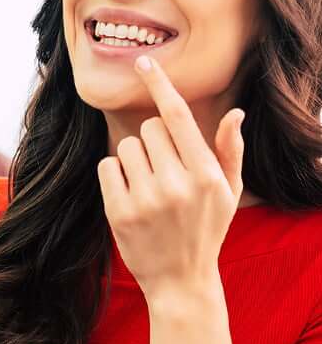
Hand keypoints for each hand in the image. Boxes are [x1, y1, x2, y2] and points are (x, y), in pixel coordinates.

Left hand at [97, 55, 244, 303]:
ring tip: (148, 186)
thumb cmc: (207, 229)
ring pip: (126, 146)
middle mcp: (176, 184)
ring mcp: (145, 199)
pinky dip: (115, 175)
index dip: (160, 85)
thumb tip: (235, 113)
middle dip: (155, 142)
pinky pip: (107, 166)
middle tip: (164, 170)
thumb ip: (231, 151)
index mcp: (206, 174)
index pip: (179, 116)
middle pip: (149, 128)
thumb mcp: (229, 192)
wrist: (181, 282)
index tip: (143, 62)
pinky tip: (130, 196)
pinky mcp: (119, 212)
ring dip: (134, 159)